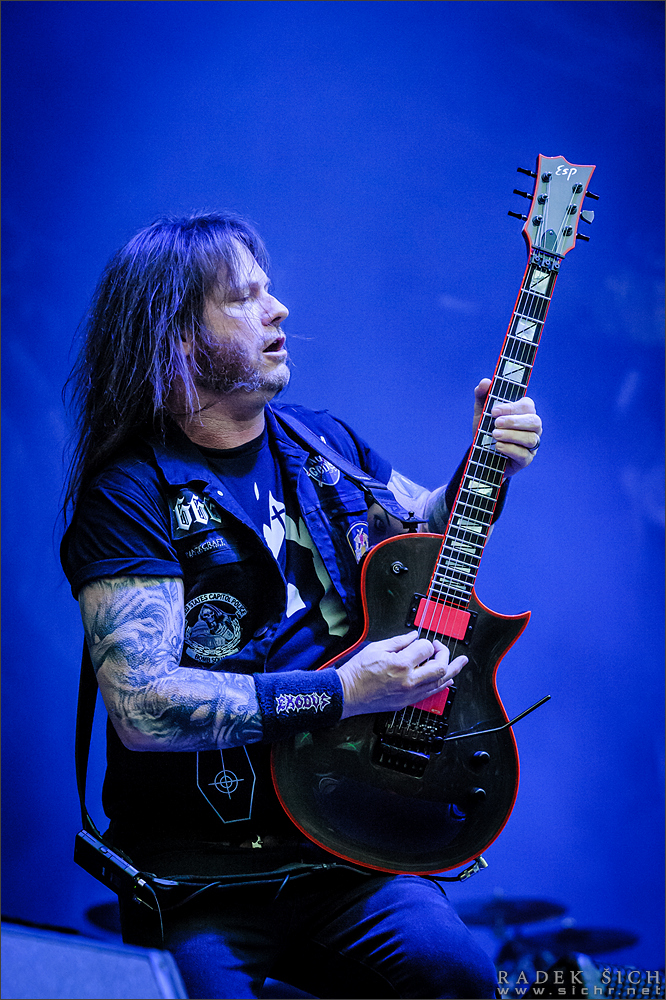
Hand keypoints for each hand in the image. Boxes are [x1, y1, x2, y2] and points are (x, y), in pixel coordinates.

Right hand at [337, 631, 466, 718]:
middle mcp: (408, 680)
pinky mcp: (406, 702)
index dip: (426, 642)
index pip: (426, 649)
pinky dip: (442, 685)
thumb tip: (414, 636)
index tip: (420, 642)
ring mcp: (409, 693)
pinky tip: (448, 680)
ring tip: (461, 663)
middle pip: (441, 667)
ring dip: (452, 671)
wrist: (347, 694)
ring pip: (440, 683)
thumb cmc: (358, 672)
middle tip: (442, 648)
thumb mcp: (376, 648)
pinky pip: (430, 694)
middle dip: (445, 654)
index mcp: (400, 664)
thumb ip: (399, 641)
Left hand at [473, 378, 541, 476]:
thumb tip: (486, 382)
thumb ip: (483, 395)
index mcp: (525, 412)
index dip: (512, 408)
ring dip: (511, 436)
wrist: (480, 454)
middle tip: (496, 423)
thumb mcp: (481, 412)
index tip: (494, 411)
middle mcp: (533, 427)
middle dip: (514, 422)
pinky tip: (498, 446)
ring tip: (494, 435)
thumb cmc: (485, 429)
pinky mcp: (526, 459)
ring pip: (531, 438)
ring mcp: (532, 444)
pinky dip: (511, 449)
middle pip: (534, 421)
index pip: (527, 405)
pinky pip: (524, 455)